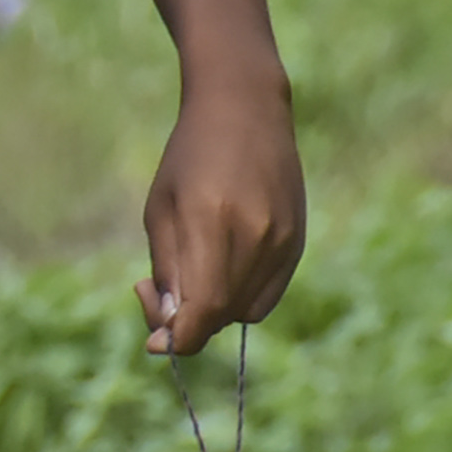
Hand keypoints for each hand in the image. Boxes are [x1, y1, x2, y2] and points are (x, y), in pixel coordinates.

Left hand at [135, 75, 303, 354]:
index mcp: (212, 221)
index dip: (177, 338)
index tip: (154, 342)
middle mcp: (256, 235)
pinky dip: (238, 298)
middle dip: (185, 321)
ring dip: (211, 309)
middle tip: (154, 289)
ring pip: (245, 311)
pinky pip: (266, 295)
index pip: (203, 309)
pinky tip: (218, 267)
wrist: (246, 110)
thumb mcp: (160, 209)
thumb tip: (168, 336)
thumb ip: (167, 271)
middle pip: (222, 315)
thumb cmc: (188, 157)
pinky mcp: (298, 242)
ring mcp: (283, 240)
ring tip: (188, 269)